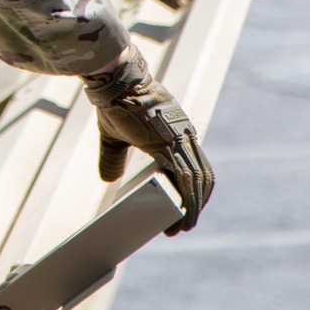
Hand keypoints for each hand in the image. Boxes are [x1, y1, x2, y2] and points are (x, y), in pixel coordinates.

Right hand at [83, 47, 213, 234]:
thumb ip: (114, 157)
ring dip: (193, 207)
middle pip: (201, 175)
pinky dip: (188, 201)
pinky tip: (184, 216)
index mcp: (174, 132)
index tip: (185, 207)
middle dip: (195, 202)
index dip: (192, 188)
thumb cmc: (115, 103)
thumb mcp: (114, 136)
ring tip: (183, 227)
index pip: (193, 165)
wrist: (116, 82)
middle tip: (184, 223)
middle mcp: (183, 135)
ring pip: (197, 180)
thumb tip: (108, 179)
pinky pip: (187, 177)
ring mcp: (180, 138)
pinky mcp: (171, 143)